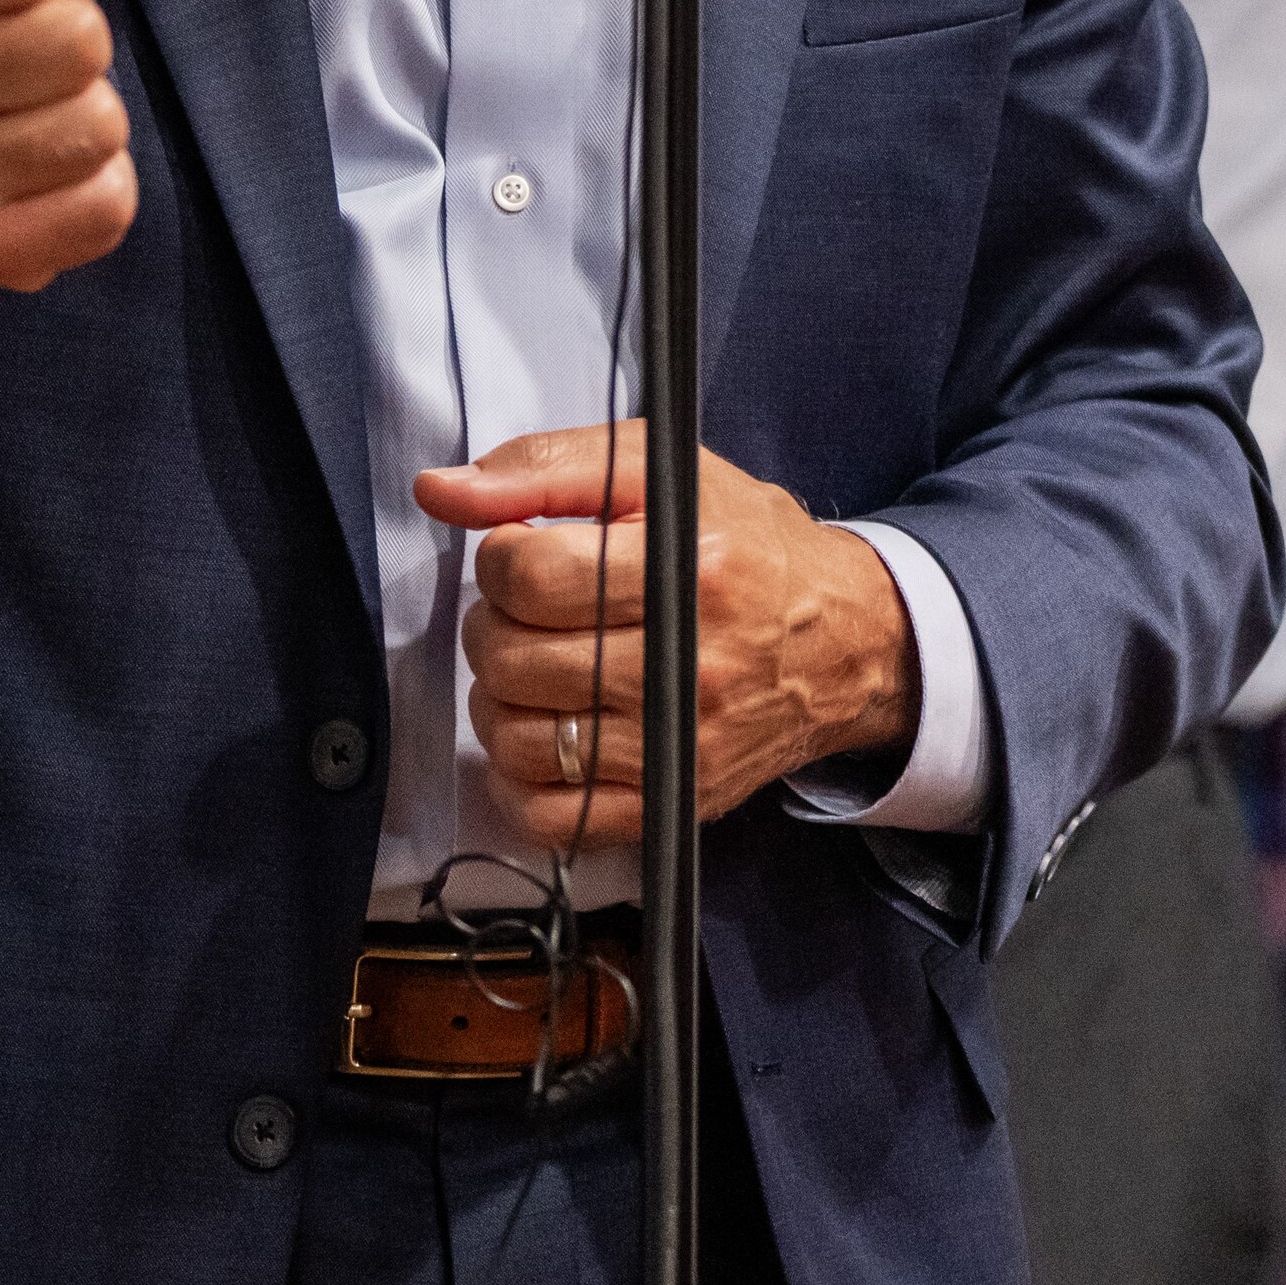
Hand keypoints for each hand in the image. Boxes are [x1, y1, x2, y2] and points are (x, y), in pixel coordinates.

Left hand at [440, 425, 913, 852]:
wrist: (844, 640)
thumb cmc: (747, 547)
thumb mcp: (658, 472)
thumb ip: (544, 468)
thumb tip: (441, 490)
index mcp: (691, 567)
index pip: (528, 574)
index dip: (502, 558)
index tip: (528, 553)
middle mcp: (691, 663)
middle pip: (512, 658)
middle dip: (496, 626)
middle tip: (532, 612)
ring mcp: (681, 742)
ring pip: (518, 739)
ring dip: (502, 700)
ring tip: (539, 667)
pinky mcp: (672, 799)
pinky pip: (550, 816)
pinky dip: (522, 778)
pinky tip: (549, 729)